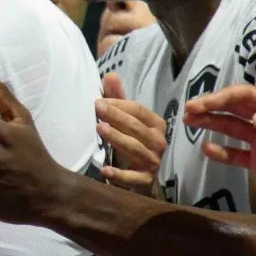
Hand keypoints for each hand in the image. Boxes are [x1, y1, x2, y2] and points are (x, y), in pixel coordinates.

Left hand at [96, 73, 165, 193]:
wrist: (141, 175)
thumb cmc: (132, 140)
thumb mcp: (126, 119)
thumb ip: (118, 98)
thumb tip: (110, 75)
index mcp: (156, 124)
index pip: (138, 110)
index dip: (119, 105)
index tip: (99, 101)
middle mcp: (158, 142)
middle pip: (136, 127)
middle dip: (116, 117)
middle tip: (97, 109)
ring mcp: (154, 161)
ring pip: (134, 148)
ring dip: (117, 138)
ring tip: (99, 129)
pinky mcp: (146, 180)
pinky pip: (134, 177)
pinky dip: (120, 174)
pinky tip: (105, 170)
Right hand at [185, 86, 255, 208]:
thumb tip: (255, 119)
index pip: (246, 96)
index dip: (223, 97)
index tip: (203, 104)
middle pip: (233, 109)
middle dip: (210, 107)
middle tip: (188, 111)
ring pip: (230, 128)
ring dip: (210, 124)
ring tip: (188, 122)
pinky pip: (235, 155)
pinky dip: (221, 152)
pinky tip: (208, 150)